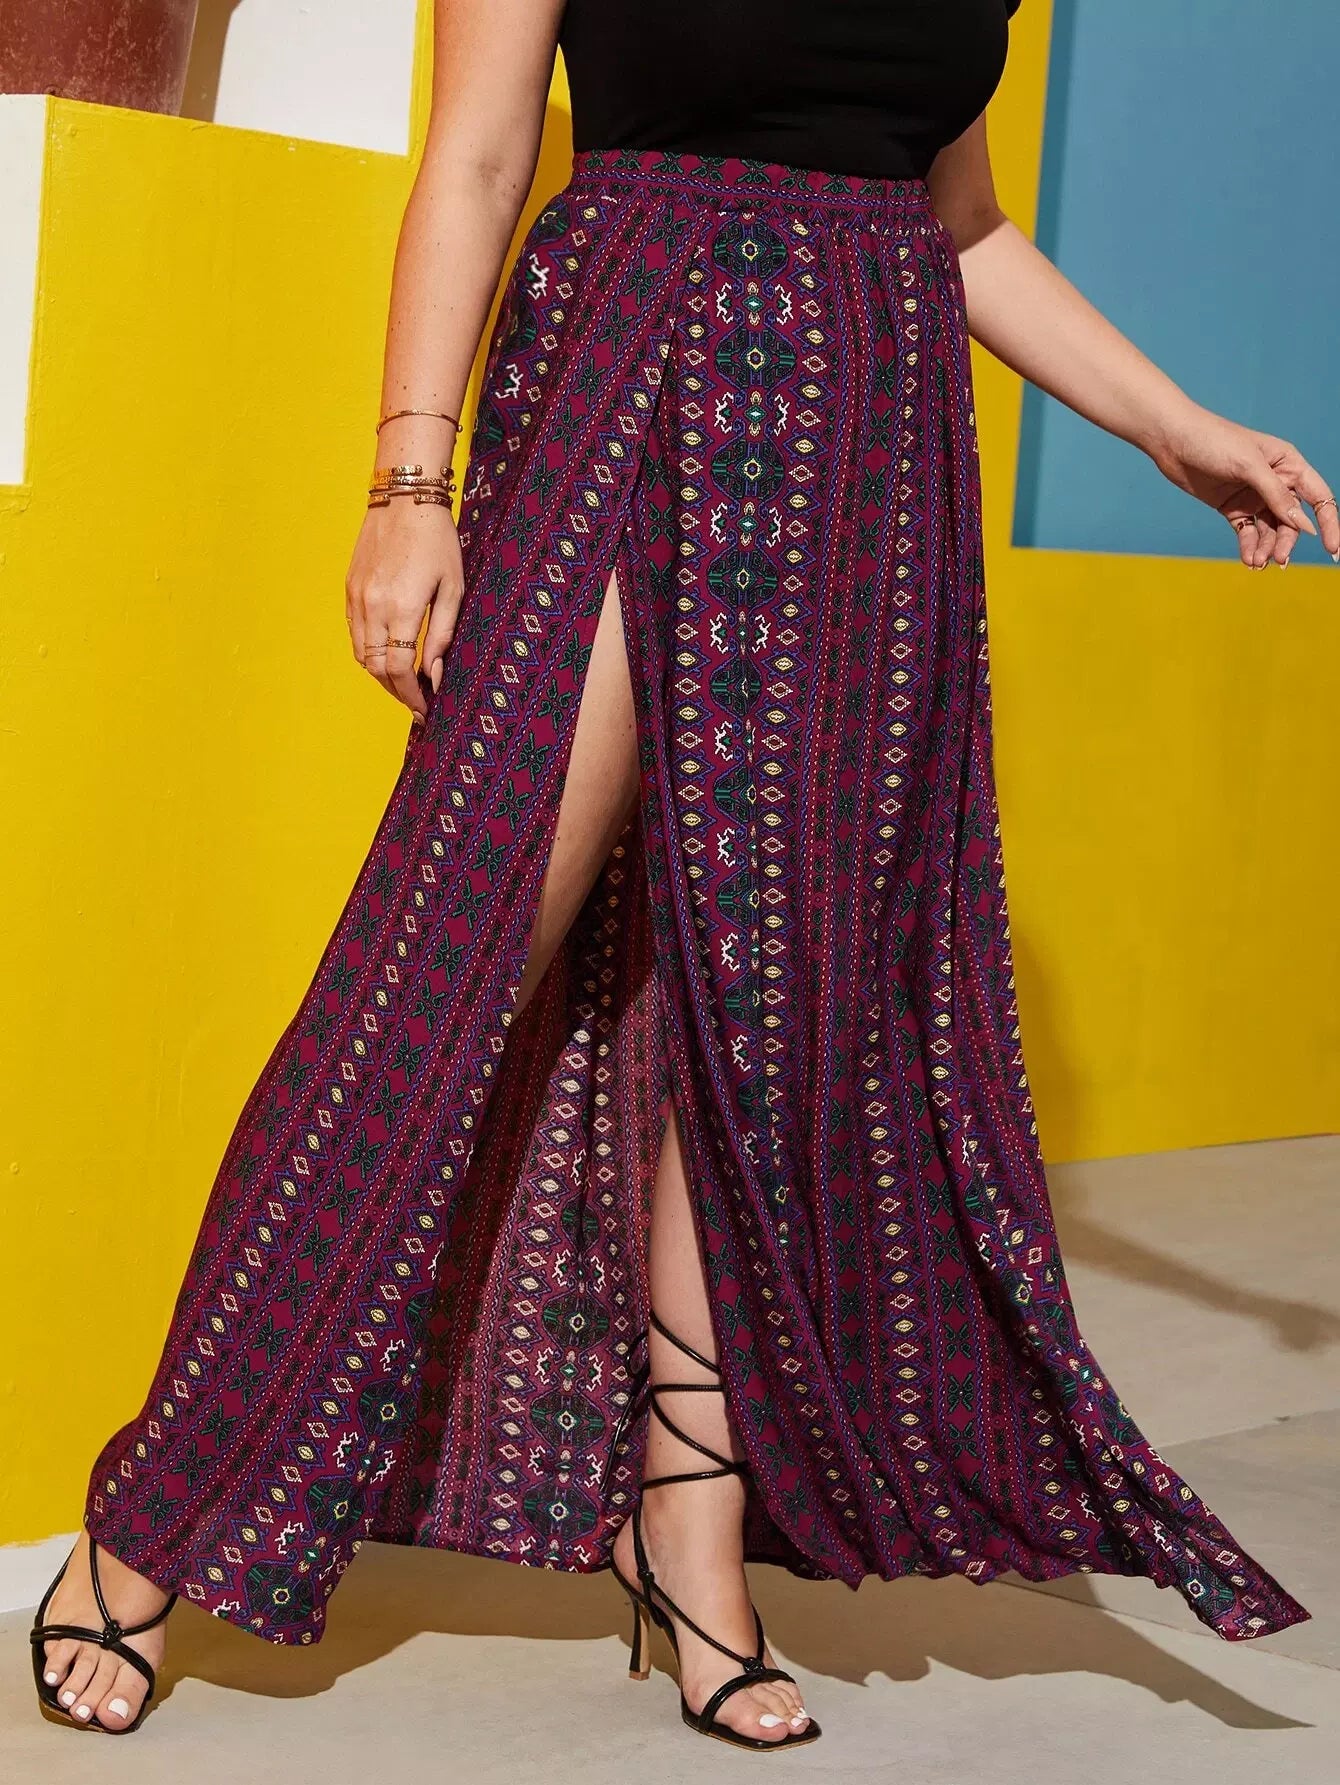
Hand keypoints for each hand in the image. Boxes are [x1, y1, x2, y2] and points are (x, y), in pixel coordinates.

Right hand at [345, 499, 464, 722]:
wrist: (403, 499)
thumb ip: (442, 634)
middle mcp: (373, 606)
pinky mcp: (350, 588)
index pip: (399, 670)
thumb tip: (433, 673)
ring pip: (361, 654)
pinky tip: (387, 653)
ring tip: (403, 682)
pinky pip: (355, 632)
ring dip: (380, 675)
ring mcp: (357, 597)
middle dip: (396, 692)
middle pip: (376, 669)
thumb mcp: (453, 588)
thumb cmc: (437, 541)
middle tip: (416, 702)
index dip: (411, 696)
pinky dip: (368, 651)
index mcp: (402, 608)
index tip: (424, 710)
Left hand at [1148, 406, 1339, 568]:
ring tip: (1258, 563)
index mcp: (1289, 464)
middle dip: (1287, 541)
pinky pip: (1248, 533)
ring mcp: (1254, 497)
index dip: (1328, 523)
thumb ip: (1277, 495)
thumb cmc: (1214, 441)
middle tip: (1278, 559)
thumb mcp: (1250, 466)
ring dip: (1267, 548)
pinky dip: (1249, 547)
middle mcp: (1276, 482)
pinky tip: (1249, 559)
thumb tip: (1302, 525)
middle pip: (1292, 520)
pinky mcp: (1233, 509)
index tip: (1332, 549)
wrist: (1172, 440)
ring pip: (1270, 530)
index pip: (1318, 498)